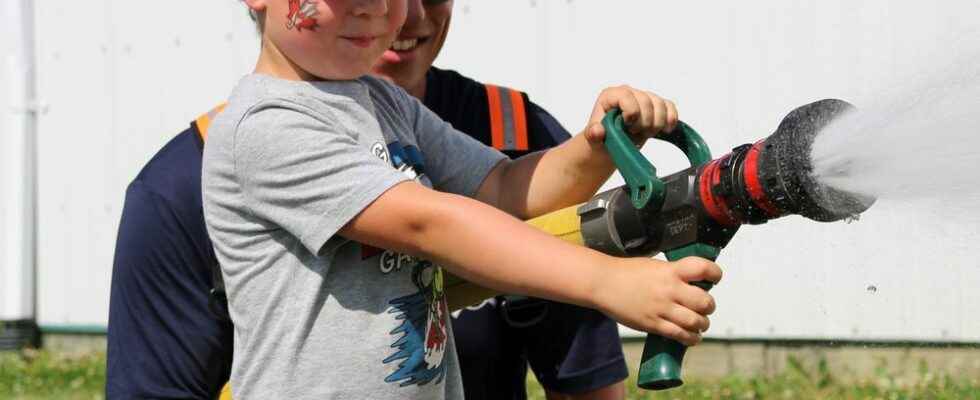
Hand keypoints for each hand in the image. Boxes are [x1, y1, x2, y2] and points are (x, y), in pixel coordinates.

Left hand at [584, 85, 677, 144]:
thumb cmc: (601, 140)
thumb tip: (597, 131)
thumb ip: (593, 135)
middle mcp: (628, 92)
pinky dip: (671, 119)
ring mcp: (643, 98)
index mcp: (610, 95)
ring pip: (660, 104)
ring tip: (646, 134)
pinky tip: (666, 130)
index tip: (628, 127)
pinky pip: (669, 107)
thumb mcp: (593, 140)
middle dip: (644, 122)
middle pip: (646, 101)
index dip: (631, 112)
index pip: (627, 96)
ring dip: (657, 124)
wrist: (610, 146)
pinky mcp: (655, 106)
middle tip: (635, 134)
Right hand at [593, 256, 720, 345]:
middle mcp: (669, 289)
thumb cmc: (625, 272)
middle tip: (705, 306)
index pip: (703, 269)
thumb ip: (673, 273)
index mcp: (670, 270)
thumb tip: (690, 282)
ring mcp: (661, 308)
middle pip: (705, 301)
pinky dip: (691, 338)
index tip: (715, 278)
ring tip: (699, 324)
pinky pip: (680, 335)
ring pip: (695, 321)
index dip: (715, 273)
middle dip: (709, 306)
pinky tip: (692, 337)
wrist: (602, 283)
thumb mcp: (653, 265)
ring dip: (702, 324)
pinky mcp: (653, 324)